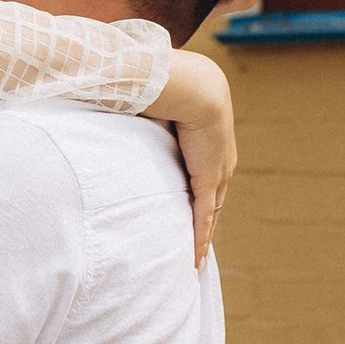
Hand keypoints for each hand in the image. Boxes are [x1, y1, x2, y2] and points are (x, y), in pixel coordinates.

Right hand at [152, 44, 236, 264]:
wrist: (195, 86)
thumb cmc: (175, 84)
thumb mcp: (164, 102)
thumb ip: (147, 108)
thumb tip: (123, 97)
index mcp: (213, 141)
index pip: (207, 174)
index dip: (200, 193)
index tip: (192, 207)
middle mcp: (221, 160)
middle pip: (213, 199)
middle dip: (205, 220)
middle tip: (196, 242)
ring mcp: (218, 172)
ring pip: (210, 212)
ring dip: (202, 235)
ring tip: (194, 257)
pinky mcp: (208, 180)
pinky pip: (203, 217)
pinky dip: (199, 239)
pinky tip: (195, 259)